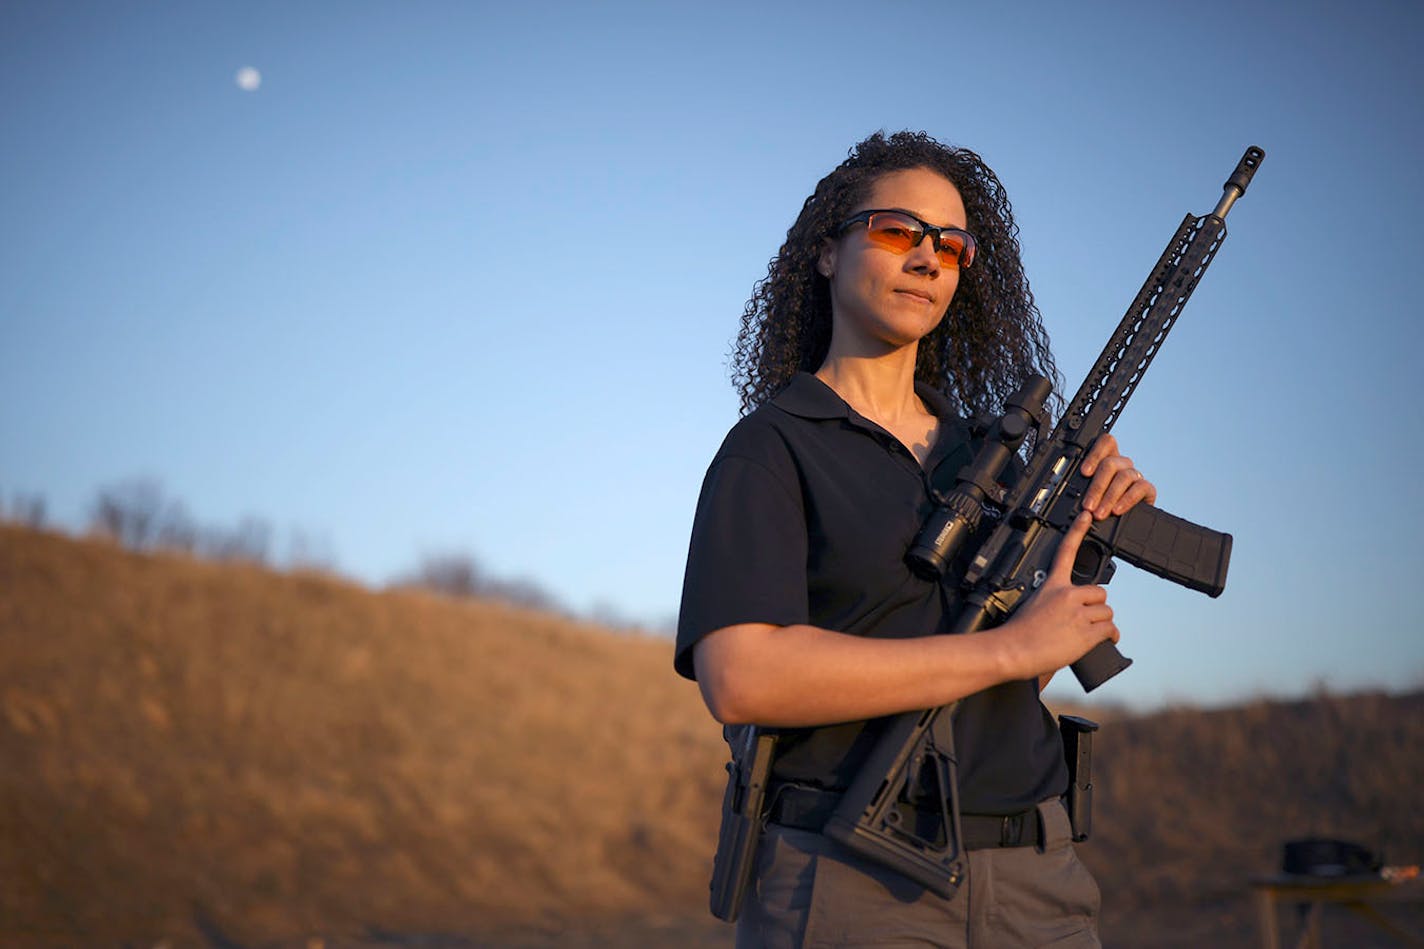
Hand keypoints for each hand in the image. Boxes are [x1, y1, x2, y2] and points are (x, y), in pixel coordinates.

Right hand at [999, 511, 1118, 678]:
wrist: (1013, 650)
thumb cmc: (1018, 633)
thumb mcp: (1032, 607)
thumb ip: (1053, 604)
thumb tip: (1069, 613)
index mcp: (1052, 586)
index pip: (1066, 551)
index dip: (1078, 531)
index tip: (1086, 516)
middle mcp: (1068, 596)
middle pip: (1100, 593)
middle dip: (1096, 607)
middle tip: (1085, 619)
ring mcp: (1078, 614)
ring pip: (1107, 613)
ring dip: (1101, 624)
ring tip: (1086, 634)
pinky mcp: (1087, 632)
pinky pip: (1110, 629)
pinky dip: (1111, 636)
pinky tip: (1106, 640)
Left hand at [1079, 433, 1155, 518]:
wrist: (1122, 522)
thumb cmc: (1100, 506)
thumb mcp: (1088, 495)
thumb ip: (1082, 487)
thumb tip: (1068, 490)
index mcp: (1107, 460)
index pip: (1106, 443)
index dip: (1095, 454)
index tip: (1084, 472)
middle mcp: (1122, 465)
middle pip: (1111, 463)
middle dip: (1097, 486)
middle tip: (1088, 506)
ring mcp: (1135, 475)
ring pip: (1124, 476)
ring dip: (1109, 497)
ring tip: (1099, 514)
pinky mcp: (1147, 489)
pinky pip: (1140, 487)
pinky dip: (1127, 500)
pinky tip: (1117, 510)